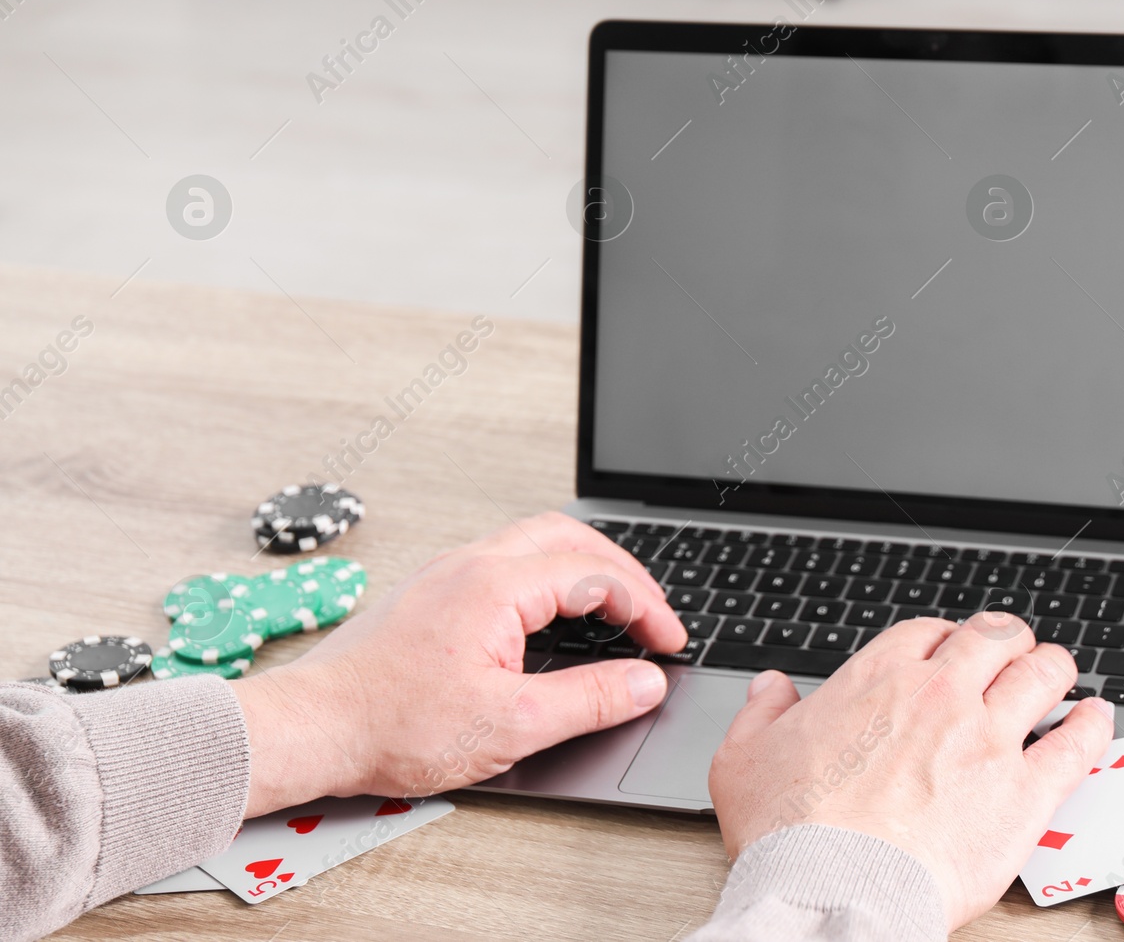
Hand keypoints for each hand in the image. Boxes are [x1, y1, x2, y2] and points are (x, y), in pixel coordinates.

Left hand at [230, 512, 687, 815]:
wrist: (312, 727)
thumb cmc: (391, 725)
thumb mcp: (510, 724)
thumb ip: (590, 699)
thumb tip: (644, 682)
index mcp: (496, 585)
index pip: (596, 574)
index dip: (646, 607)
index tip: (669, 642)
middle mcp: (471, 564)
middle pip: (570, 537)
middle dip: (624, 571)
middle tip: (653, 612)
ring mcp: (447, 573)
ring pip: (535, 542)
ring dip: (585, 566)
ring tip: (615, 604)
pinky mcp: (431, 591)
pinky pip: (507, 560)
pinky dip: (549, 575)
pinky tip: (554, 611)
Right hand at [708, 612, 1114, 930]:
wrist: (831, 888)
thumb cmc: (789, 831)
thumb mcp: (744, 758)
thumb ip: (760, 713)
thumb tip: (769, 689)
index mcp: (878, 679)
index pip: (930, 631)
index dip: (946, 638)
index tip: (949, 653)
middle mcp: (941, 695)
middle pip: (995, 638)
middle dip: (1005, 642)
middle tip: (1010, 656)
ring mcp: (989, 739)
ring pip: (1044, 673)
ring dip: (1053, 668)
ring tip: (1058, 674)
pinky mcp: (1024, 791)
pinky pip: (1078, 742)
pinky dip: (1093, 723)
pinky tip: (1097, 717)